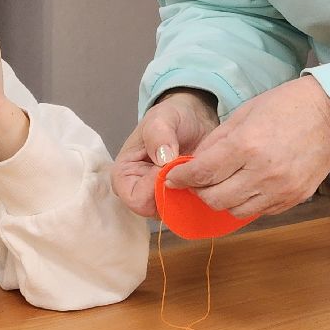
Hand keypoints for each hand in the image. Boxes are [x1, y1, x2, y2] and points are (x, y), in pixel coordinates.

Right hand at [113, 90, 219, 216]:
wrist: (194, 119)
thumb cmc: (172, 117)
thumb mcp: (162, 118)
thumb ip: (158, 135)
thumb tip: (164, 159)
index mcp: (124, 174)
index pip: (136, 199)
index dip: (155, 187)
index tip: (171, 167)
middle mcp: (140, 191)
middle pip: (155, 210)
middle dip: (175, 192)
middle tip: (189, 168)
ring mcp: (160, 199)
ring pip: (174, 213)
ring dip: (189, 195)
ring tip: (198, 171)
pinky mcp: (179, 200)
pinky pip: (189, 210)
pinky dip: (199, 197)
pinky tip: (205, 179)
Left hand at [163, 75, 329, 218]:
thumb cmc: (287, 106)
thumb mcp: (244, 113)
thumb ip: (216, 141)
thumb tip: (193, 163)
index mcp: (247, 145)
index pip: (202, 173)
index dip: (181, 178)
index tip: (172, 178)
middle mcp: (262, 172)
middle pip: (214, 199)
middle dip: (199, 191)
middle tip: (196, 180)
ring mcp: (280, 189)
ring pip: (234, 211)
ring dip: (222, 199)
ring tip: (222, 182)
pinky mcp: (293, 199)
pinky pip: (258, 211)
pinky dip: (246, 202)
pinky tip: (247, 184)